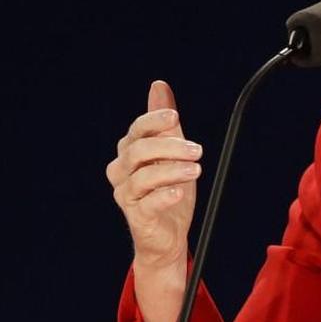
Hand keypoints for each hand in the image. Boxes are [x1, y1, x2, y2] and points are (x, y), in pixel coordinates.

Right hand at [106, 80, 200, 270]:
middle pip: (139, 151)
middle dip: (170, 146)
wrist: (169, 235)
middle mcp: (122, 172)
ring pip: (143, 177)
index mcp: (130, 152)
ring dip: (172, 170)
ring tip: (196, 169)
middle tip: (197, 149)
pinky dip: (164, 195)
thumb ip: (166, 123)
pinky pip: (148, 204)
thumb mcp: (172, 152)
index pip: (137, 130)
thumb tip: (159, 87)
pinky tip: (179, 192)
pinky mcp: (137, 217)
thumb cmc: (168, 191)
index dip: (154, 120)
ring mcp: (127, 195)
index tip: (175, 117)